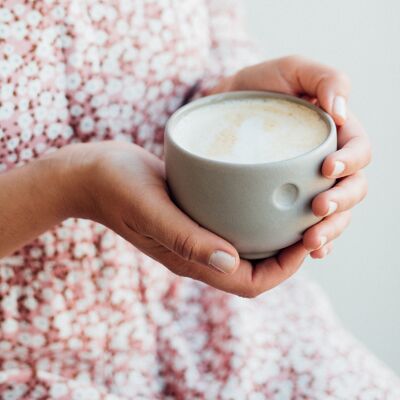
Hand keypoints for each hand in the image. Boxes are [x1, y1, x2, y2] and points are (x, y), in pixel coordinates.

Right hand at [55, 141, 307, 297]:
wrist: (92, 174)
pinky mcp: (194, 214)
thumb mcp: (151, 210)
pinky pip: (233, 224)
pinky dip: (255, 216)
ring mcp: (196, 234)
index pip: (251, 283)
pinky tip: (266, 192)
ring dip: (276, 236)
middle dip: (289, 254)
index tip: (308, 240)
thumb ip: (186, 239)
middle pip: (256, 268)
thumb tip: (232, 263)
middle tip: (312, 222)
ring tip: (297, 209)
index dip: (285, 270)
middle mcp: (198, 253)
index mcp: (191, 261)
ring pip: (247, 247)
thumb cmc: (118, 188)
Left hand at [213, 56, 370, 258]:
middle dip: (341, 204)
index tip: (327, 169)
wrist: (223, 109)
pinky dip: (315, 242)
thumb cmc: (259, 86)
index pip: (359, 153)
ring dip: (329, 230)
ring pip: (335, 214)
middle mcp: (327, 164)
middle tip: (318, 211)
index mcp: (336, 136)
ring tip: (311, 242)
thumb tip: (342, 113)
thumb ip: (325, 79)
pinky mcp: (288, 203)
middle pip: (353, 190)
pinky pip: (308, 227)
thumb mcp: (292, 69)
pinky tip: (307, 251)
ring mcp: (309, 186)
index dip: (351, 163)